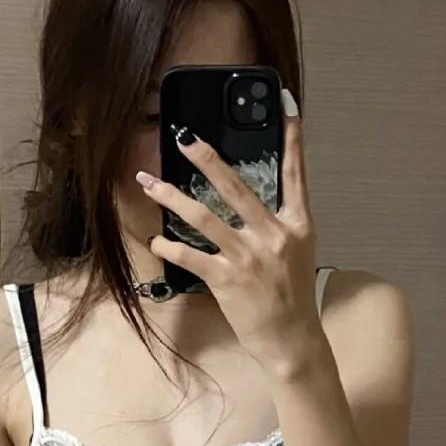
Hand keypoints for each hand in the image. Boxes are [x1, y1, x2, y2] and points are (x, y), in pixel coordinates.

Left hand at [136, 94, 325, 377]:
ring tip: (149, 183)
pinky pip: (190, 256)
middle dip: (207, 159)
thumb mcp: (296, 252)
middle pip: (236, 187)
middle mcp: (273, 235)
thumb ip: (277, 223)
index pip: (294, 175)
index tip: (285, 106)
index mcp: (296, 224)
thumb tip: (249, 199)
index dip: (292, 140)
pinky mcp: (227, 280)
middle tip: (184, 137)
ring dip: (171, 197)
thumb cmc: (291, 296)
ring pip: (203, 217)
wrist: (291, 339)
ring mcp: (249, 257)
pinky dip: (169, 247)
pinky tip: (156, 239)